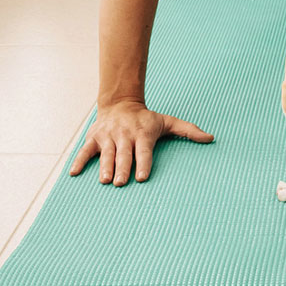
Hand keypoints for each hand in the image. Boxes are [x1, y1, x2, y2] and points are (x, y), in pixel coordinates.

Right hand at [70, 101, 213, 185]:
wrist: (120, 103)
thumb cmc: (146, 119)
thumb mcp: (167, 121)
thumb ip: (189, 131)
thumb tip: (211, 138)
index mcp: (142, 133)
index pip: (143, 150)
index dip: (143, 163)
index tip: (141, 177)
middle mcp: (124, 135)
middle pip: (123, 154)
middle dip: (122, 168)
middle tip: (121, 183)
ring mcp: (107, 136)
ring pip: (105, 154)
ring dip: (104, 168)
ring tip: (105, 181)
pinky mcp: (93, 138)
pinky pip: (84, 151)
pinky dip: (79, 162)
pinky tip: (74, 175)